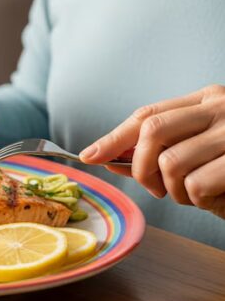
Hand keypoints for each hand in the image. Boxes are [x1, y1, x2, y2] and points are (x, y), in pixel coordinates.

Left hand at [80, 85, 224, 217]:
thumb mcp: (199, 155)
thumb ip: (157, 153)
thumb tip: (105, 158)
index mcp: (207, 100)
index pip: (148, 114)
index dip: (114, 137)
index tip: (89, 156)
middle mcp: (222, 107)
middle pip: (152, 130)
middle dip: (139, 166)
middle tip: (155, 188)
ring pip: (171, 162)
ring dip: (174, 191)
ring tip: (194, 195)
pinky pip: (198, 184)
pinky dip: (197, 200)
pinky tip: (215, 198)